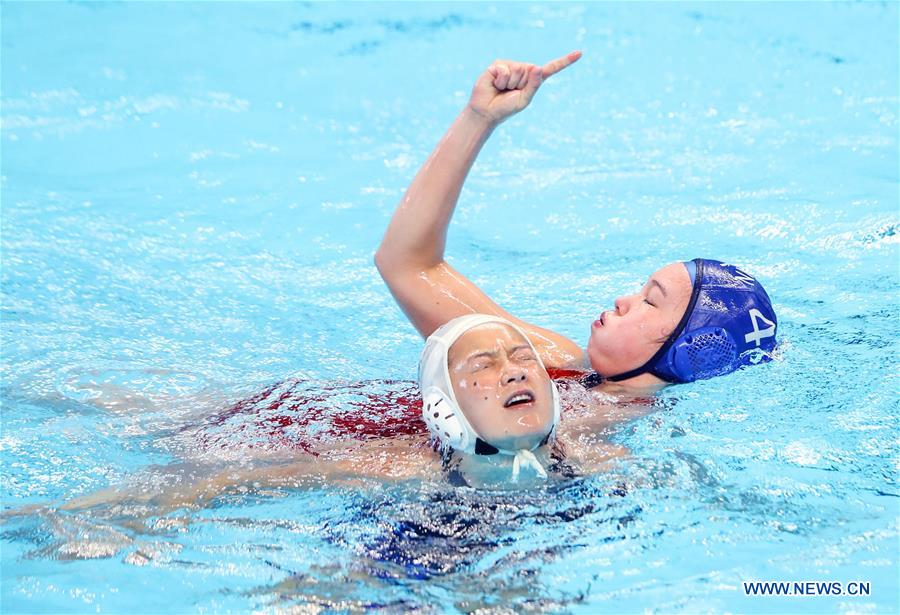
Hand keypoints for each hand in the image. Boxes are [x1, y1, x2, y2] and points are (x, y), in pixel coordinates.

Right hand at [467, 50, 581, 125]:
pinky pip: (504, 69)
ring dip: (508, 83)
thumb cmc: (506, 109)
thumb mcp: (524, 100)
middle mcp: (524, 70)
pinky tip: (494, 84)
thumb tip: (536, 66)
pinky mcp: (498, 64)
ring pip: (517, 69)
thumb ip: (533, 85)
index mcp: (534, 80)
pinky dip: (500, 79)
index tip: (580, 53)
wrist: (486, 112)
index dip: (565, 61)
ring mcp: (511, 66)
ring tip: (501, 89)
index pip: (551, 69)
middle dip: (519, 83)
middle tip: (509, 91)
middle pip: (530, 69)